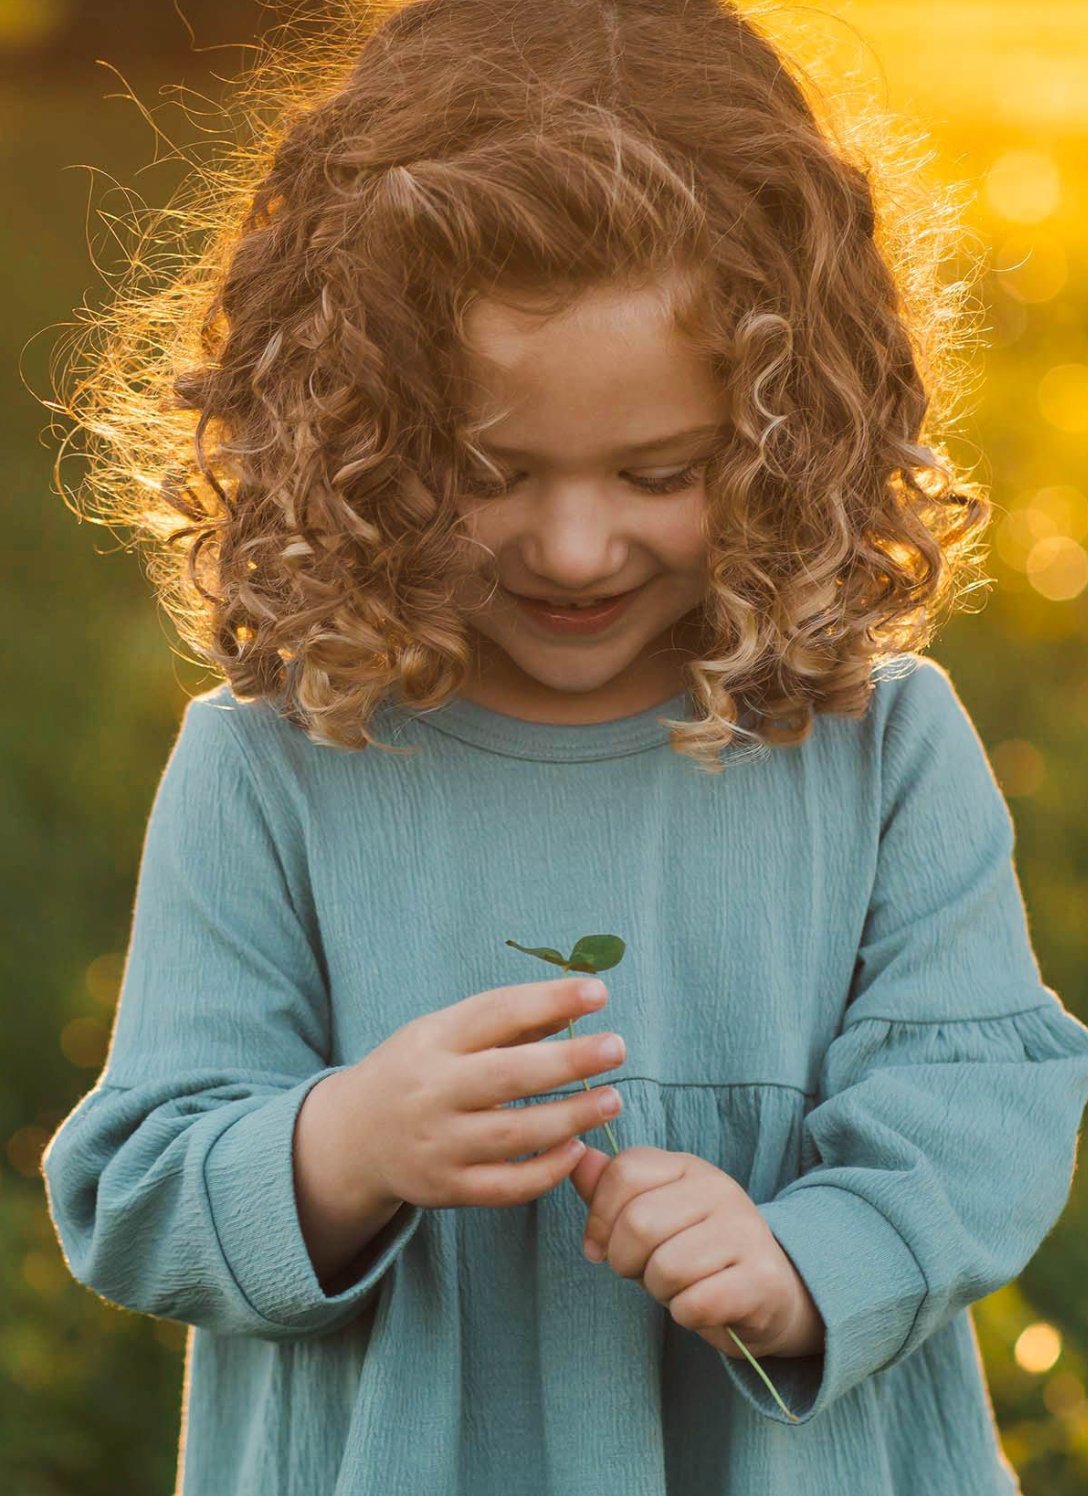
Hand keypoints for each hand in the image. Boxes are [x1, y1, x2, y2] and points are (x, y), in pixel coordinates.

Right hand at [352, 976, 626, 1211]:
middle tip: (616, 1047)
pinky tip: (576, 1150)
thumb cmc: (416, 1071)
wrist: (353, 1137)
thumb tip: (575, 1004)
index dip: (550, 1000)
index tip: (598, 992)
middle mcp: (432, 1090)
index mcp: (433, 1040)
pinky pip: (506, 1185)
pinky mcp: (446, 1188)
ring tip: (611, 1101)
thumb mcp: (444, 1033)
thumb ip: (507, 1024)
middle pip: (508, 1075)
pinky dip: (547, 1170)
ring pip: (514, 1133)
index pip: (496, 1012)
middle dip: (569, 1060)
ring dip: (570, 1117)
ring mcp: (438, 1144)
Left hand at [569, 1145, 824, 1359]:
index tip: (599, 1247)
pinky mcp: (760, 1278)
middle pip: (639, 1223)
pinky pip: (694, 1303)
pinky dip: (686, 1314)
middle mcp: (719, 1189)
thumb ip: (611, 1191)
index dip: (598, 1218)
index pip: (623, 1172)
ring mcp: (744, 1230)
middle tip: (644, 1273)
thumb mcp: (653, 1214)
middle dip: (626, 1261)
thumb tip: (576, 1156)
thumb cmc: (698, 1252)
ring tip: (679, 1286)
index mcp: (688, 1166)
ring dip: (660, 1291)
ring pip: (665, 1267)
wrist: (773, 1291)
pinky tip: (703, 1306)